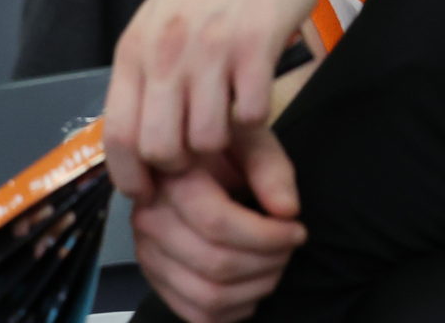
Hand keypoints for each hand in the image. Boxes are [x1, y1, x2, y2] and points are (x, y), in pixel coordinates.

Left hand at [105, 0, 323, 202]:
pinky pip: (251, 116)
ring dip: (223, 146)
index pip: (119, 135)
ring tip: (231, 124)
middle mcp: (167, 50)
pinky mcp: (255, 46)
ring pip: (207, 139)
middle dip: (183, 166)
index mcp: (136, 48)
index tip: (151, 191)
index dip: (133, 176)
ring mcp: (211, 48)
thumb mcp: (164, 21)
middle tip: (202, 157)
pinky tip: (255, 98)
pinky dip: (255, 121)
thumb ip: (146, 72)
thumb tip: (134, 138)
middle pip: (161, 147)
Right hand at [131, 139, 307, 322]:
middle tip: (290, 246)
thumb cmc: (226, 149)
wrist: (190, 158)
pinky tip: (254, 285)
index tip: (296, 229)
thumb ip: (271, 169)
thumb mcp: (250, 139)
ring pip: (209, 296)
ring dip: (257, 288)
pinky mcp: (154, 278)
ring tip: (277, 263)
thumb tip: (288, 211)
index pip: (217, 223)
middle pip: (216, 264)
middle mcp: (149, 220)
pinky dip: (236, 310)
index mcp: (171, 179)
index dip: (268, 235)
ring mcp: (148, 254)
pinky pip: (198, 315)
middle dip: (269, 262)